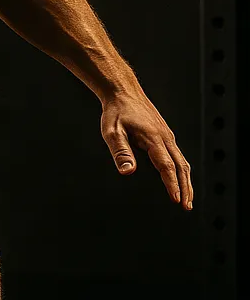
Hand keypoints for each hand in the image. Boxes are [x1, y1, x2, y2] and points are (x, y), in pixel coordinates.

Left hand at [100, 87, 192, 208]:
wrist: (123, 91)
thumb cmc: (116, 112)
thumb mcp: (112, 132)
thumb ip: (120, 151)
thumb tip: (128, 172)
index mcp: (153, 138)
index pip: (166, 166)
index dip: (172, 185)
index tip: (176, 200)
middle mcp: (165, 137)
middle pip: (181, 166)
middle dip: (185, 188)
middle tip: (187, 207)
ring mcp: (167, 135)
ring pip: (182, 161)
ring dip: (186, 181)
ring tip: (187, 199)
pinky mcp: (166, 134)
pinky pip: (178, 155)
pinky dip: (182, 171)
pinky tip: (180, 179)